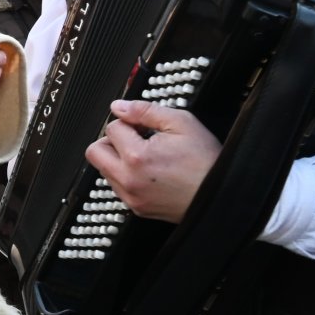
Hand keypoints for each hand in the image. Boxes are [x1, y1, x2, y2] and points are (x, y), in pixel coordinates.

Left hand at [84, 100, 221, 222]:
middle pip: (95, 152)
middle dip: (111, 140)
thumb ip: (145, 110)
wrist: (219, 197)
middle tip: (134, 138)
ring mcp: (131, 196)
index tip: (144, 126)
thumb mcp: (181, 123)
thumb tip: (119, 106)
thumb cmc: (205, 162)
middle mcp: (128, 179)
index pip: (112, 127)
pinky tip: (148, 171)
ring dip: (117, 159)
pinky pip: (117, 187)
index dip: (129, 121)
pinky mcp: (136, 208)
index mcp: (136, 156)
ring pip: (104, 170)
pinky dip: (126, 176)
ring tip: (145, 155)